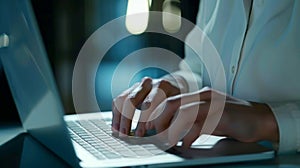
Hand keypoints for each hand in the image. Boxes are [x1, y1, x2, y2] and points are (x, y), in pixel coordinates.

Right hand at [112, 77, 181, 135]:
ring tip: (118, 131)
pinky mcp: (130, 89)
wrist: (174, 85)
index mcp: (162, 86)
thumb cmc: (177, 99)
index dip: (144, 119)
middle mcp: (148, 83)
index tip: (140, 133)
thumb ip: (171, 117)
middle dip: (127, 118)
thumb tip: (163, 135)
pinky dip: (116, 113)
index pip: (149, 103)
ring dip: (118, 117)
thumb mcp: (179, 106)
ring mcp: (138, 85)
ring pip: (122, 99)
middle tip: (126, 134)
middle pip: (132, 100)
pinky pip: (118, 100)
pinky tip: (116, 125)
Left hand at [147, 87, 278, 147]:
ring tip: (168, 141)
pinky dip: (188, 136)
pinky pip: (198, 124)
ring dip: (171, 129)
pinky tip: (186, 144)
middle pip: (171, 103)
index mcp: (199, 96)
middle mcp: (204, 97)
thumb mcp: (209, 116)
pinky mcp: (222, 115)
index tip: (150, 127)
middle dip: (159, 120)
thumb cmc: (234, 119)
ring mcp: (213, 104)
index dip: (157, 113)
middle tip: (155, 134)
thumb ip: (193, 119)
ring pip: (182, 112)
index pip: (170, 100)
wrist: (261, 118)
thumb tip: (172, 129)